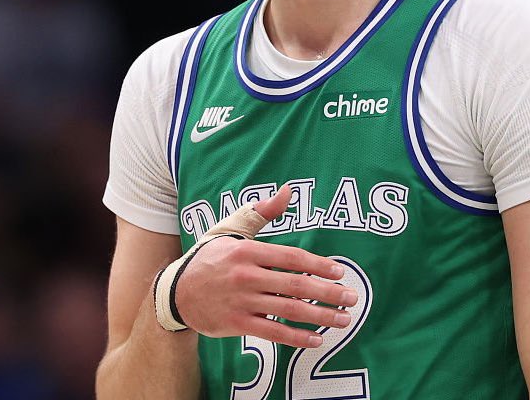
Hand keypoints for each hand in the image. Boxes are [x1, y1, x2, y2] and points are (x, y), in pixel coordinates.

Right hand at [174, 183, 356, 347]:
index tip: (340, 272)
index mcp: (248, 251)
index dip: (318, 265)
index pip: (291, 258)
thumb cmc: (211, 255)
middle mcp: (246, 277)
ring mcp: (242, 303)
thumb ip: (262, 212)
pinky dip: (297, 337)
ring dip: (320, 317)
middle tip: (352, 299)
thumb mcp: (232, 228)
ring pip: (288, 312)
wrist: (177, 291)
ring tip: (343, 319)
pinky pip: (273, 333)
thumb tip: (288, 190)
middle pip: (295, 286)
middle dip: (328, 293)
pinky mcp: (237, 325)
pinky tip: (316, 339)